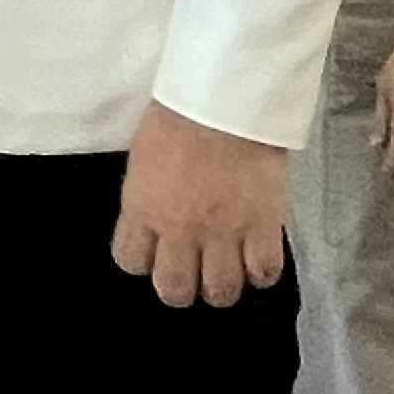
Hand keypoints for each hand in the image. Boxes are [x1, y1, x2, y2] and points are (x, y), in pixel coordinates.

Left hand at [111, 100, 290, 307]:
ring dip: (222, 287)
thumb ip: (147, 197)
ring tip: (228, 271)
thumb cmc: (180, 115)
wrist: (226, 102)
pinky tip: (258, 259)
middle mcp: (179, 230)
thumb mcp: (144, 158)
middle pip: (175, 290)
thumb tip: (153, 217)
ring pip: (220, 292)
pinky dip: (262, 272)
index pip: (130, 261)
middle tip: (194, 274)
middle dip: (182, 289)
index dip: (143, 262)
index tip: (155, 253)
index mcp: (143, 209)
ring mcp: (222, 233)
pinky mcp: (262, 228)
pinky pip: (263, 273)